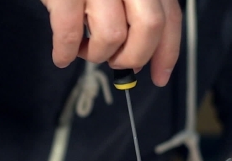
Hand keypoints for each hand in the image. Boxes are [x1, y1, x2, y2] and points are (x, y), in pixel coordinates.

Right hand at [40, 0, 181, 86]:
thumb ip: (135, 12)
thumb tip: (139, 57)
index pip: (170, 17)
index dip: (167, 53)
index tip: (159, 76)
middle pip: (149, 28)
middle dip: (133, 57)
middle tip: (117, 62)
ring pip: (112, 36)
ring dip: (97, 54)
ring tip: (84, 49)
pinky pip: (70, 33)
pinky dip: (66, 52)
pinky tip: (62, 56)